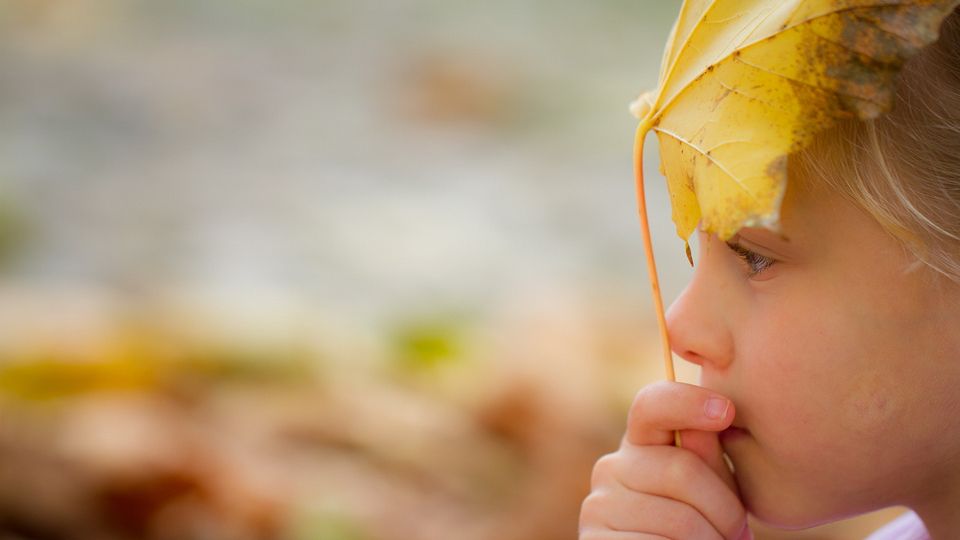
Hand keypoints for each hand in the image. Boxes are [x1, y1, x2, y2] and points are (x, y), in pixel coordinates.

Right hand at [579, 381, 750, 538]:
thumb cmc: (702, 533)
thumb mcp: (715, 493)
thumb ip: (709, 459)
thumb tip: (707, 421)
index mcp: (640, 446)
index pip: (651, 405)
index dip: (686, 401)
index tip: (725, 411)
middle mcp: (610, 468)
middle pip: (682, 470)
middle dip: (726, 510)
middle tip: (736, 532)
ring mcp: (598, 506)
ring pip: (680, 519)